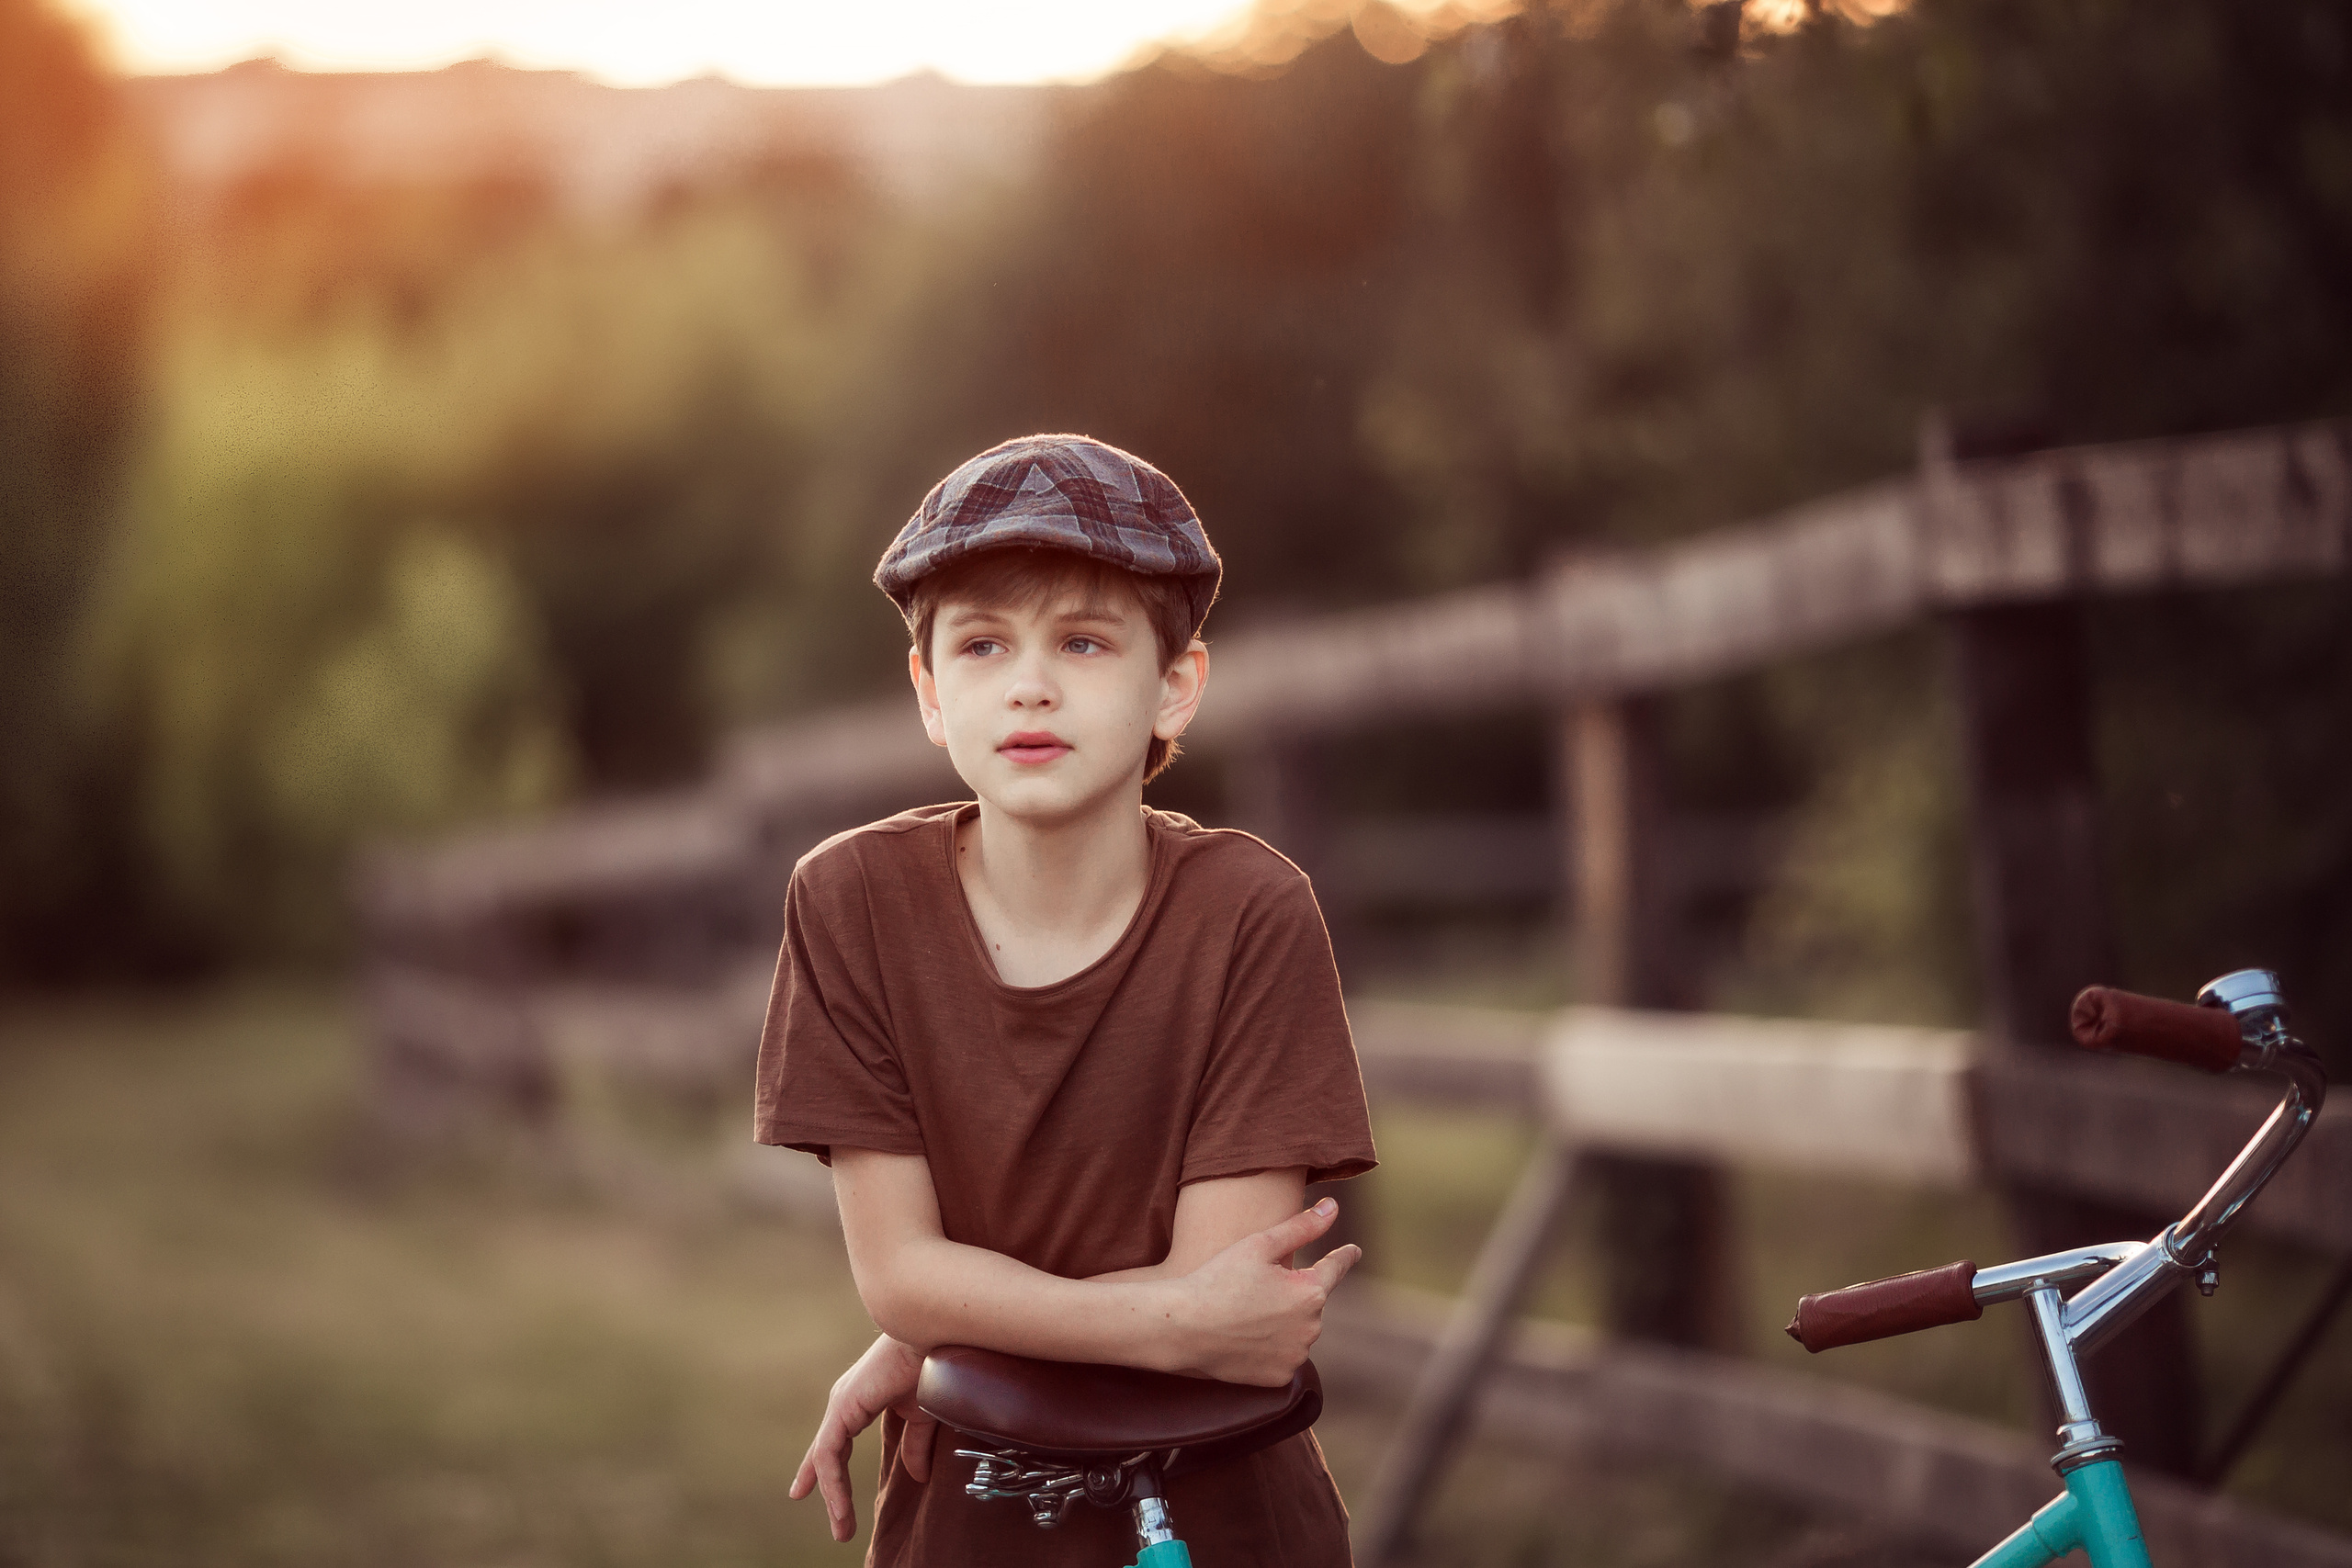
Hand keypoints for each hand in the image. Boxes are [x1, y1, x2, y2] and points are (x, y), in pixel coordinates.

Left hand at [788, 1334, 936, 1542]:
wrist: (935, 1340)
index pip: (836, 1441)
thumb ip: (914, 1445)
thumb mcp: (922, 1416)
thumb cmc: (931, 1367)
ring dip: (834, 1497)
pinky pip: (828, 1455)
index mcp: (861, 1400)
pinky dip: (832, 1484)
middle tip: (839, 1525)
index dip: (823, 1470)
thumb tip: (918, 1475)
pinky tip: (839, 1506)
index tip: (804, 1490)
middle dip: (828, 1489)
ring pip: (826, 1459)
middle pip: (826, 1453)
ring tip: (843, 1528)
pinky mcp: (842, 1408)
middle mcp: (846, 1402)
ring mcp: (841, 1404)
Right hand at [1169, 1197, 1361, 1386]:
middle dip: (1293, 1293)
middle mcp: (1311, 1328)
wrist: (1184, 1327)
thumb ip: (1302, 1226)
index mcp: (1310, 1293)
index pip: (1335, 1268)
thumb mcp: (1260, 1244)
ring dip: (1284, 1321)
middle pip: (1310, 1303)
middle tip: (1255, 1287)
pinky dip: (1272, 1346)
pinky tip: (1246, 1337)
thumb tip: (1333, 1207)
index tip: (1353, 1251)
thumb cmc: (1219, 1279)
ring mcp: (1295, 1356)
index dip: (1344, 1257)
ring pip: (1298, 1331)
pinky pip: (1283, 1356)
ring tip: (1246, 1313)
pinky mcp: (1279, 1377)